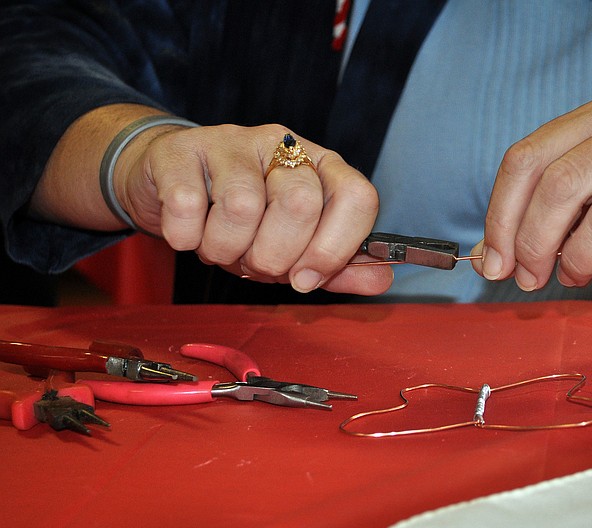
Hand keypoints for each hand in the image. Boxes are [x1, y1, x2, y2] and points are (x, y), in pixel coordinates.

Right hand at [116, 123, 392, 294]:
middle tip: (254, 263)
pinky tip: (188, 233)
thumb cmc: (241, 219)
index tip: (307, 279)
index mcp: (321, 166)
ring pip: (242, 206)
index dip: (336, 248)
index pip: (356, 196)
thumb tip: (382, 279)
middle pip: (300, 203)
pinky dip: (186, 237)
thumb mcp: (294, 246)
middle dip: (274, 256)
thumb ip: (337, 265)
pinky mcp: (180, 150)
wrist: (167, 183)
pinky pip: (187, 205)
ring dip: (226, 250)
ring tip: (219, 247)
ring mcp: (231, 141)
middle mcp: (282, 145)